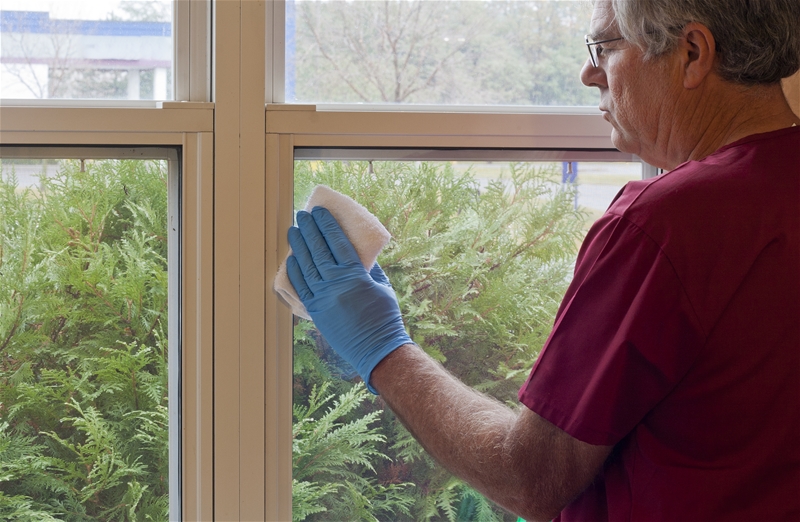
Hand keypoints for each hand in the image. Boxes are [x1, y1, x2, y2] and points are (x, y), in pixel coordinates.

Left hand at [286, 207, 411, 392]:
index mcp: (355, 274)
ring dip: (298, 246)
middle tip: (302, 215)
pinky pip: (301, 287)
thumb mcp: (382, 286)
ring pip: (306, 266)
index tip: (319, 212)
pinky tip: (291, 259)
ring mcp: (323, 297)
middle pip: (318, 250)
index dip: (327, 225)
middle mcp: (336, 283)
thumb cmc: (385, 317)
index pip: (336, 242)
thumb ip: (370, 268)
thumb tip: (359, 252)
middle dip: (309, 230)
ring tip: (293, 231)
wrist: (376, 348)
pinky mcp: (316, 311)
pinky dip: (294, 271)